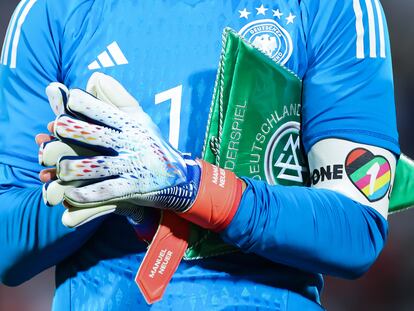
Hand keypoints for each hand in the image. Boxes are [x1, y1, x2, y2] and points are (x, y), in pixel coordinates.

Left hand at [41, 74, 243, 230]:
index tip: (68, 98)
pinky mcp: (134, 187)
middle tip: (57, 128)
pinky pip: (107, 191)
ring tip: (59, 168)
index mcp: (130, 124)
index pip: (105, 110)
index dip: (85, 103)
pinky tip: (71, 195)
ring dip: (75, 168)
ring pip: (98, 166)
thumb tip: (95, 76)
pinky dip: (88, 194)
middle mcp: (131, 143)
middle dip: (75, 130)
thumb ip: (118, 97)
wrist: (178, 176)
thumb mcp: (139, 118)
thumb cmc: (150, 142)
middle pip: (98, 135)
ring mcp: (133, 166)